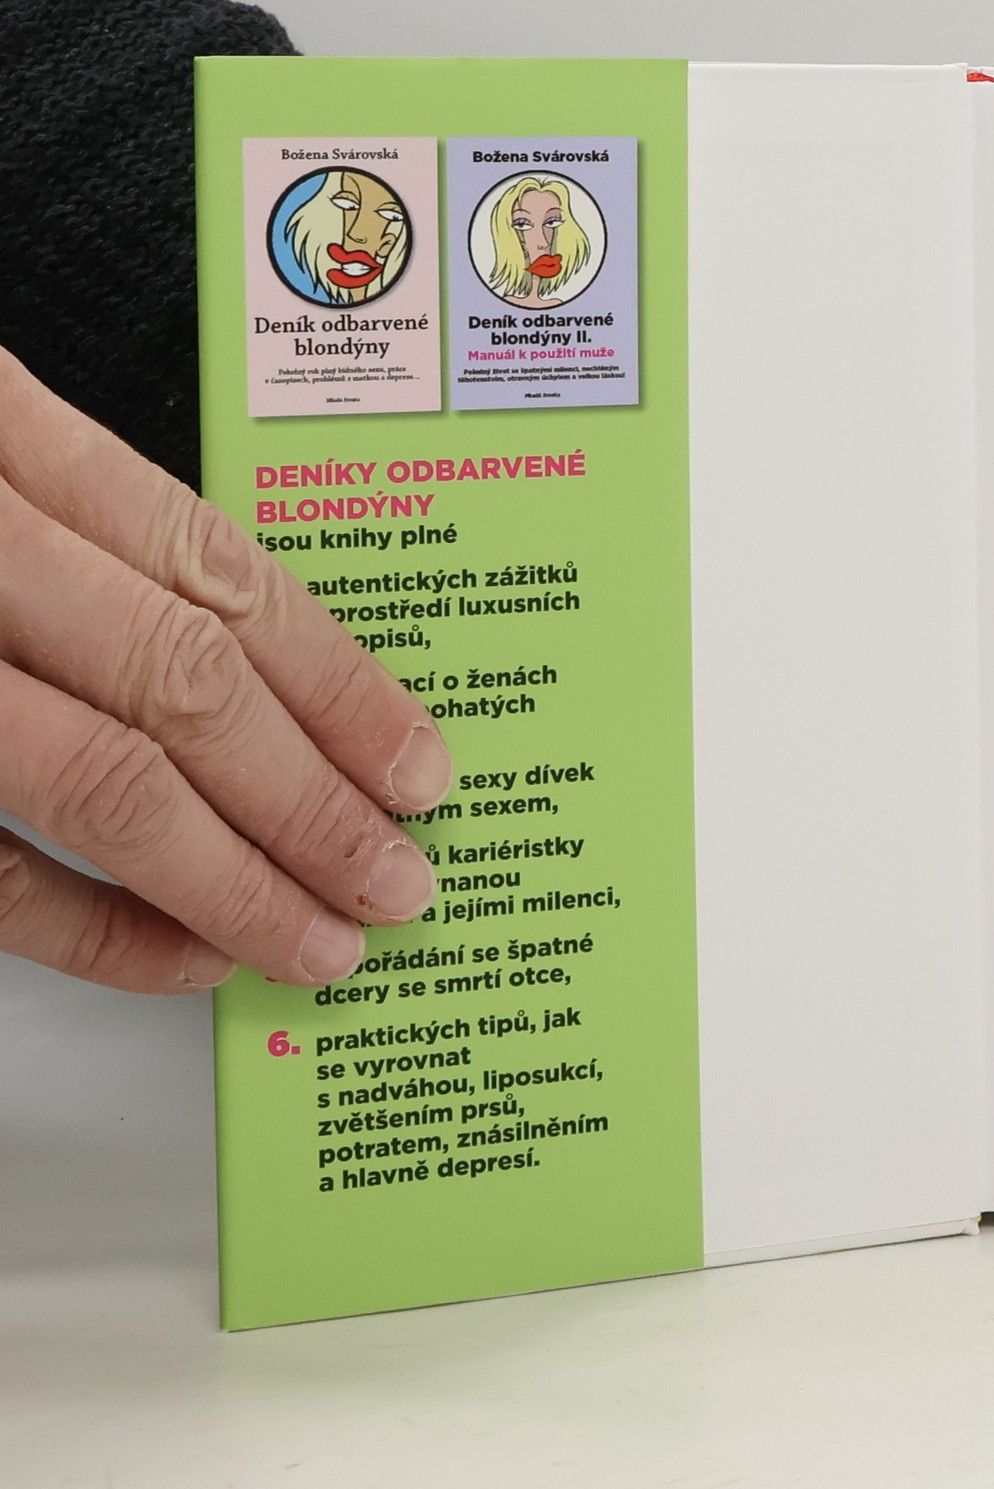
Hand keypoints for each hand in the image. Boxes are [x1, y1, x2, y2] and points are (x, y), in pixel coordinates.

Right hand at [0, 349, 447, 991]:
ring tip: (329, 939)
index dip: (338, 676)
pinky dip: (93, 924)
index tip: (421, 760)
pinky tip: (180, 954)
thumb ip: (76, 534)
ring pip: (103, 776)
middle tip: (405, 877)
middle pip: (186, 679)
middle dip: (316, 796)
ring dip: (236, 876)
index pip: (215, 565)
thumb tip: (262, 675)